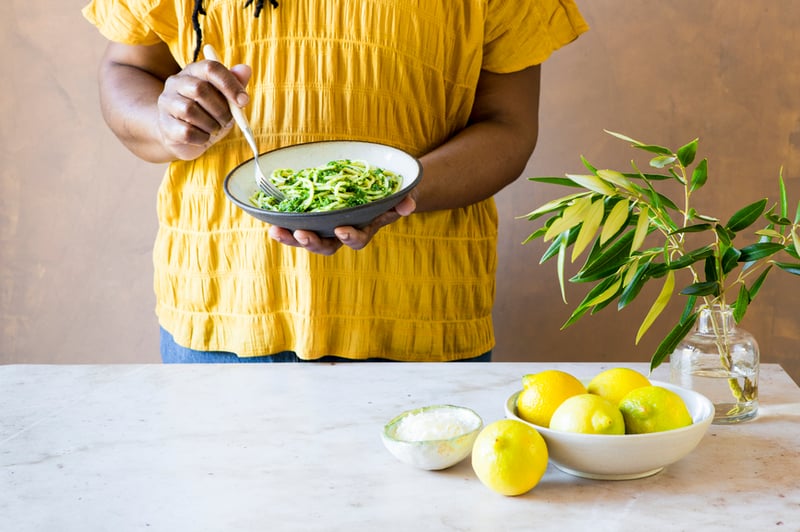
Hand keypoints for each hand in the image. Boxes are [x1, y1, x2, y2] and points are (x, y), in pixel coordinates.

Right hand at [157, 60, 251, 160]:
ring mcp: (166, 103)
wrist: (183, 137)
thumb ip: (235, 84)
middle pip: (200, 89)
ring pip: (190, 111)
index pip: (210, 68)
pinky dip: (202, 137)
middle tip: (227, 120)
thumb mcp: (224, 99)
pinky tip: (204, 137)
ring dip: (211, 124)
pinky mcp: (165, 125)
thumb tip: (245, 70)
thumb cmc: (208, 113)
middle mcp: (175, 83)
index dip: (230, 84)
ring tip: (214, 128)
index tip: (243, 101)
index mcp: (193, 71)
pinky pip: (186, 132)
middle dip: (220, 109)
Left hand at [268, 194, 416, 254]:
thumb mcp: (397, 195)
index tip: (342, 230)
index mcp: (362, 229)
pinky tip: (269, 220)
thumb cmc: (386, 193)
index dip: (350, 237)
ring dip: (291, 237)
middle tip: (302, 234)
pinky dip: (282, 222)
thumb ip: (403, 200)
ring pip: (307, 237)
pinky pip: (295, 223)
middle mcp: (341, 232)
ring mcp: (324, 226)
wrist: (374, 188)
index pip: (357, 240)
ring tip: (276, 232)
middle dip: (312, 242)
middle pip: (326, 245)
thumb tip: (408, 204)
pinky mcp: (310, 216)